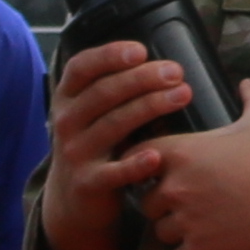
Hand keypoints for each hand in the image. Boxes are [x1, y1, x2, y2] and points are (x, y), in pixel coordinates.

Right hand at [50, 36, 213, 185]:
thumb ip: (116, 89)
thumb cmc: (94, 144)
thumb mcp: (92, 113)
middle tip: (176, 72)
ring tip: (182, 95)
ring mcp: (75, 152)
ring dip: (150, 106)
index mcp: (68, 98)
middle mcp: (67, 121)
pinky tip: (157, 155)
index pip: (81, 67)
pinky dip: (135, 164)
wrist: (72, 199)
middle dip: (142, 78)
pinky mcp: (88, 182)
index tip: (141, 51)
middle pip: (104, 92)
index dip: (109, 55)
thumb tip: (164, 66)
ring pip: (113, 124)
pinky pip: (113, 172)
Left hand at [135, 86, 249, 249]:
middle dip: (166, 206)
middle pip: (147, 202)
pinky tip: (214, 245)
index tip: (167, 174)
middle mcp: (176, 187)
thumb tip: (248, 83)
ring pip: (162, 233)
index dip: (148, 168)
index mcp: (181, 153)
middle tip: (197, 205)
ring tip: (209, 226)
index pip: (137, 159)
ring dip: (178, 232)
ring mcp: (185, 222)